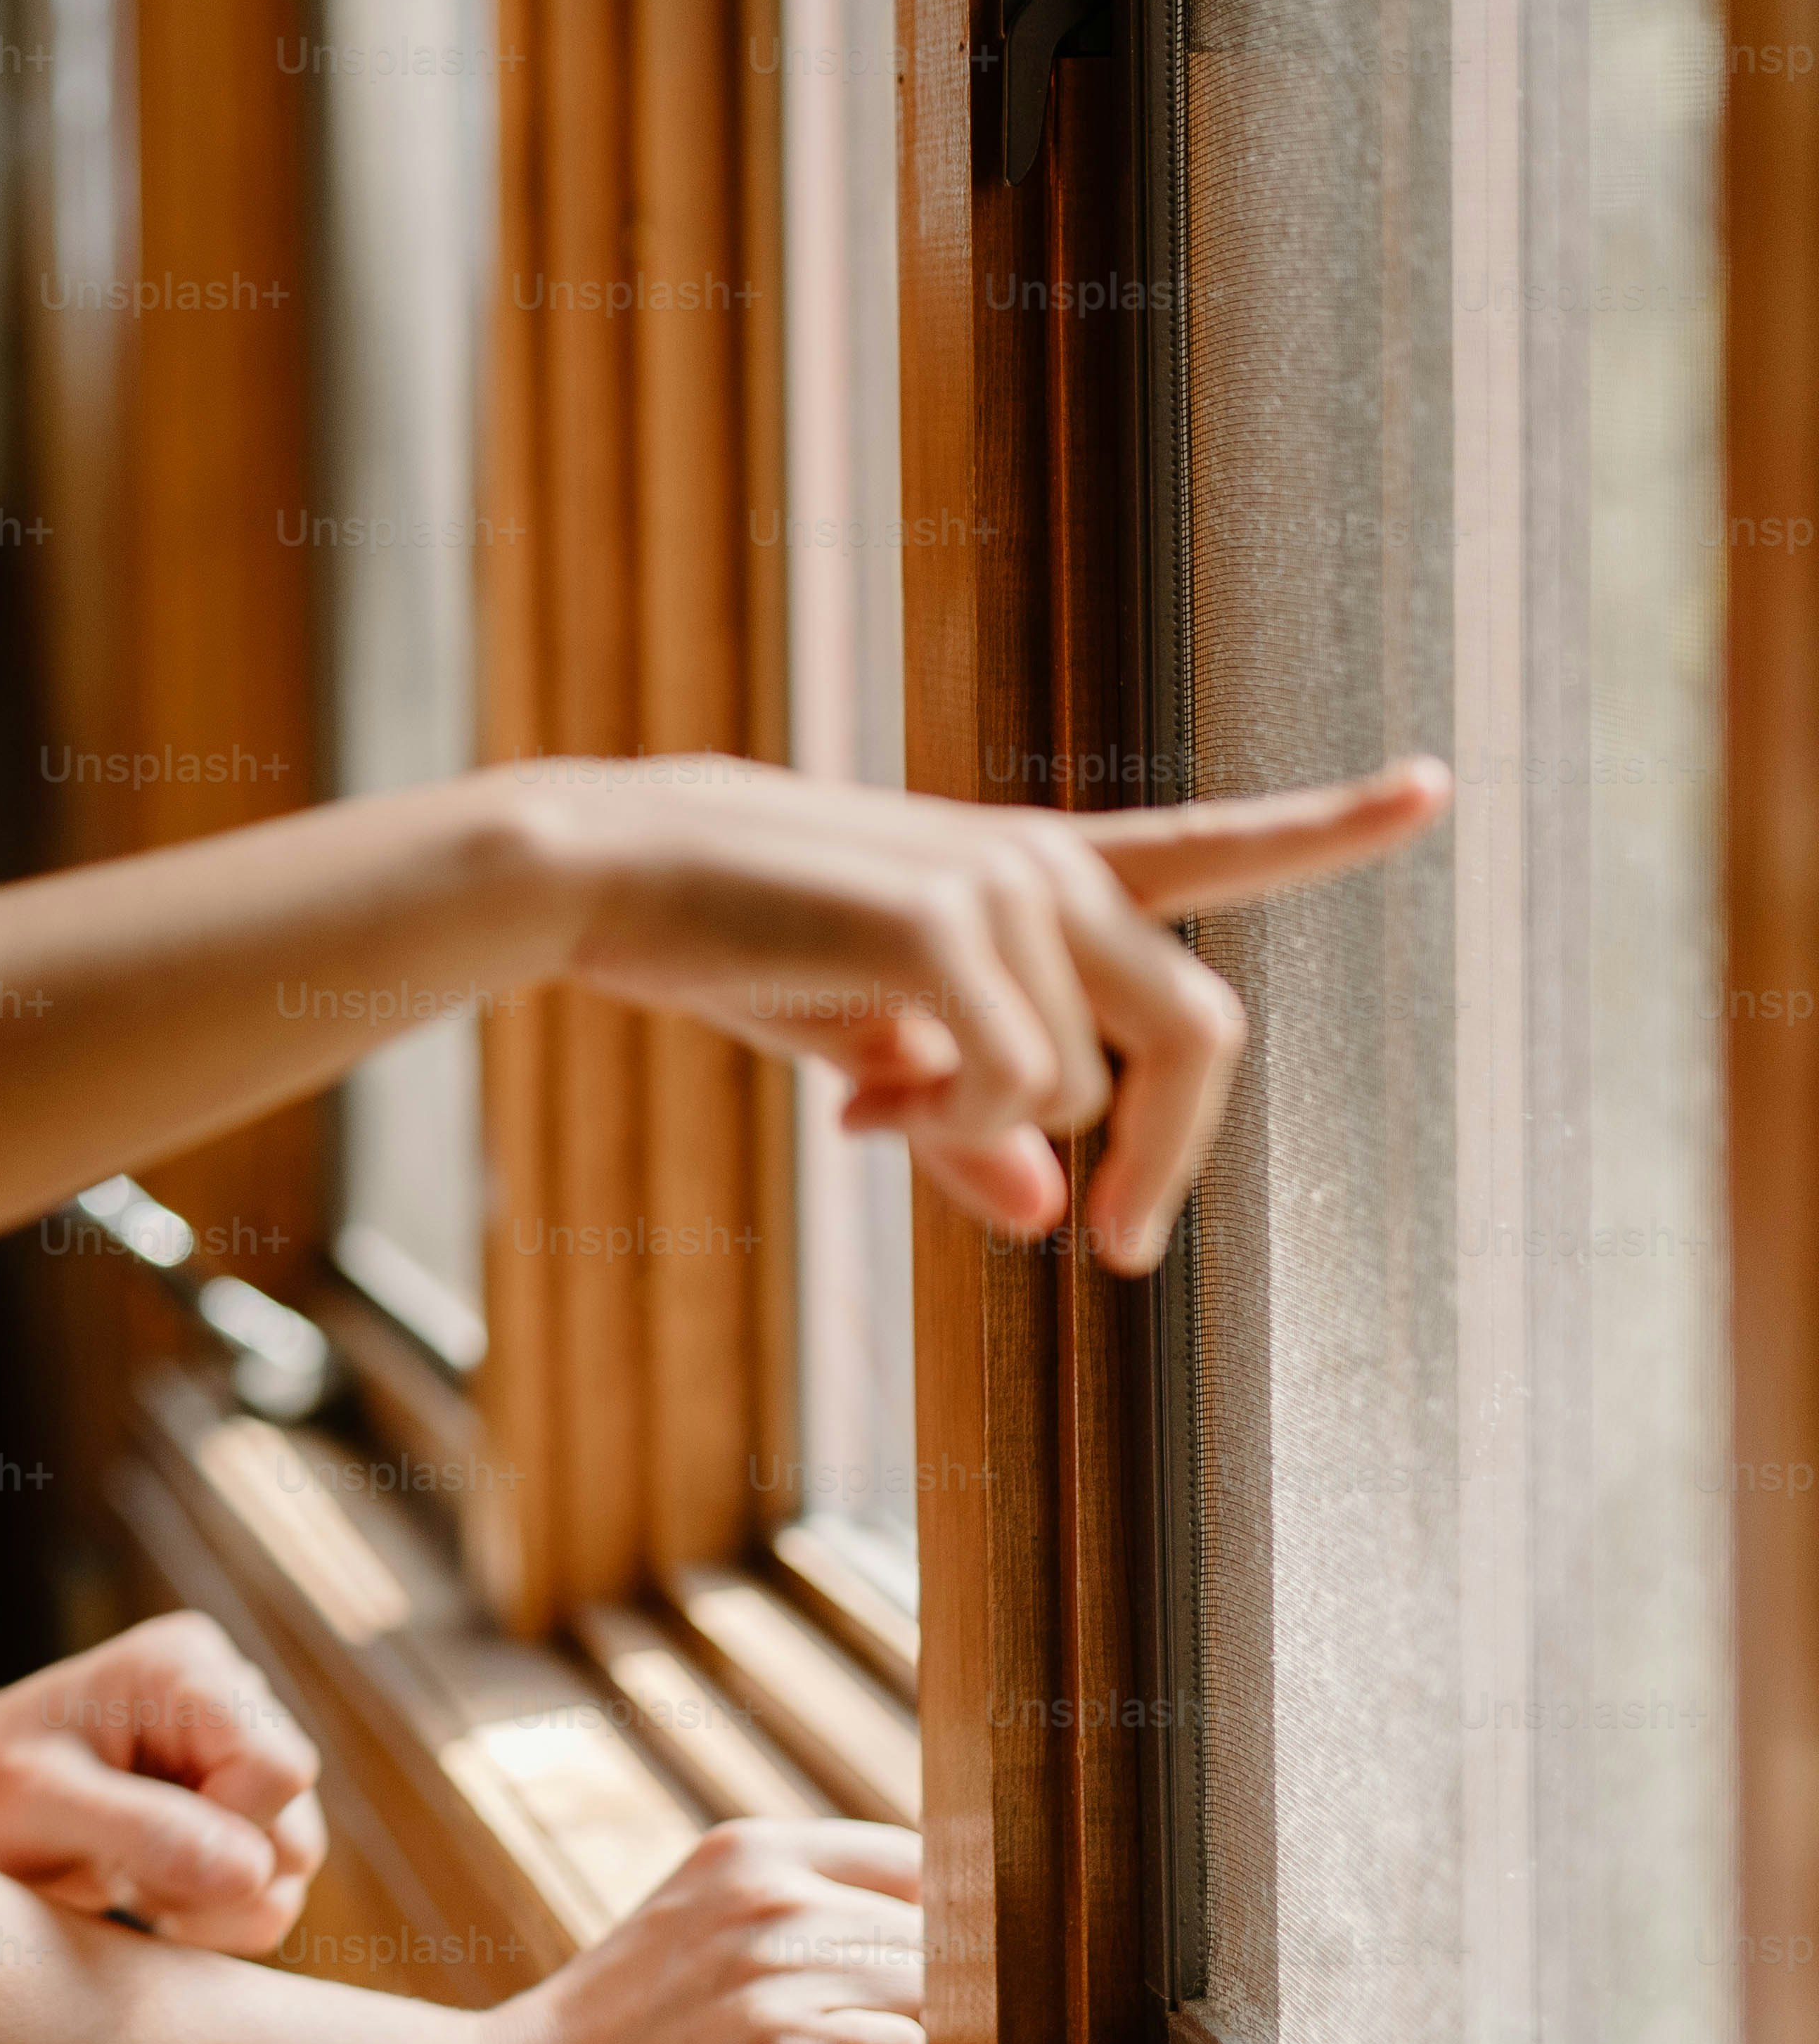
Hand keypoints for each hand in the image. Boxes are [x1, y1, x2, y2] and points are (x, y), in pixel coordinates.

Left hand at [0, 1613, 329, 1956]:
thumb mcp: (40, 1800)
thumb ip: (144, 1830)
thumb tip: (253, 1873)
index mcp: (186, 1668)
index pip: (278, 1771)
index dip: (226, 1833)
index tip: (136, 1855)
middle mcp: (229, 1702)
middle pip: (298, 1828)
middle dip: (215, 1878)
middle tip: (122, 1873)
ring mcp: (234, 1761)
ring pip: (293, 1870)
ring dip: (213, 1905)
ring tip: (125, 1877)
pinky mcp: (231, 1814)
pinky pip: (269, 1894)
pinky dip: (211, 1916)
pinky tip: (143, 1888)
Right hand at [476, 1820, 924, 2043]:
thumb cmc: (615, 2041)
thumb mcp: (695, 1933)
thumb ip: (787, 1916)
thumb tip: (934, 1941)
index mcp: (747, 1849)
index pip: (922, 1859)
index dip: (955, 1927)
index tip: (956, 1982)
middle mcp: (763, 1886)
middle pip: (940, 1928)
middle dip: (957, 1994)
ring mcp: (764, 1959)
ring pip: (934, 1989)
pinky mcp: (766, 2040)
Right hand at [539, 755, 1447, 1270]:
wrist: (609, 871)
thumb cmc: (728, 940)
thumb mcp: (871, 1050)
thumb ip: (969, 1123)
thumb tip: (1055, 1215)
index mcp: (1038, 874)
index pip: (1214, 847)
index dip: (1329, 825)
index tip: (1433, 787)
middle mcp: (1045, 866)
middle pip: (1202, 1032)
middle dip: (1174, 1158)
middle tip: (1125, 1256)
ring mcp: (1002, 884)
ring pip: (1078, 1089)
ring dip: (976, 1135)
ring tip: (866, 1113)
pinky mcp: (943, 919)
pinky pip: (1011, 1089)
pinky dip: (942, 1129)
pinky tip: (854, 1113)